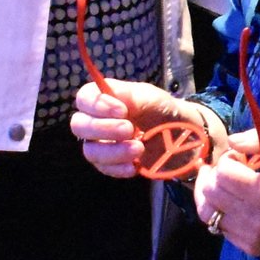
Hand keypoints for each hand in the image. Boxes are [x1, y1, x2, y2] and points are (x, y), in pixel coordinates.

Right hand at [72, 77, 199, 179]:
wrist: (179, 134)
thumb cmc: (159, 110)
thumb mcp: (149, 97)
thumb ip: (128, 94)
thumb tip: (106, 90)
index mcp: (103, 99)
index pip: (83, 99)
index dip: (96, 105)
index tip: (122, 110)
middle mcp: (96, 121)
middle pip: (79, 126)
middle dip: (103, 128)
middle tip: (130, 129)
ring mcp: (100, 144)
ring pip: (90, 151)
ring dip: (114, 151)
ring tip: (140, 148)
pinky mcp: (110, 164)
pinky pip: (105, 168)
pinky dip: (120, 168)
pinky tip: (135, 165)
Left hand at [194, 129, 259, 254]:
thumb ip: (259, 139)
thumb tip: (230, 142)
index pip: (223, 173)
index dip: (226, 160)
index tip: (238, 158)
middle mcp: (256, 217)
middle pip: (210, 192)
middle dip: (213, 176)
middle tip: (226, 170)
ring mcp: (252, 235)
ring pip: (207, 212)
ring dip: (210, 195)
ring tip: (220, 186)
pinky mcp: (250, 246)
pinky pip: (217, 227)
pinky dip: (220, 212)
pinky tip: (233, 204)